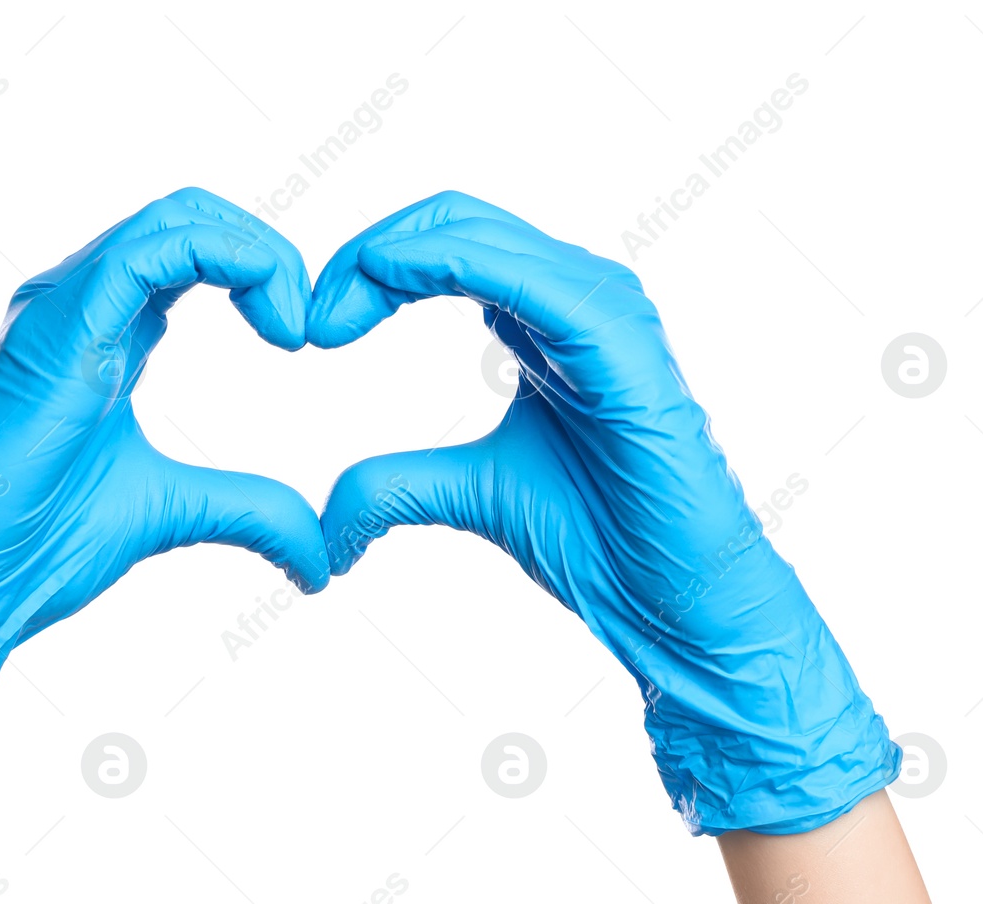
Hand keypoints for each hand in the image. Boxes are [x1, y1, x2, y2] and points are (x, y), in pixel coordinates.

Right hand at [0, 188, 328, 859]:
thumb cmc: (38, 548)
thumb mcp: (176, 512)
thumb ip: (251, 513)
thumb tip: (320, 559)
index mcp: (108, 333)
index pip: (193, 248)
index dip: (262, 270)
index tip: (301, 338)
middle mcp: (80, 303)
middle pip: (190, 215)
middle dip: (268, 253)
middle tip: (305, 327)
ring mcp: (62, 307)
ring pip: (175, 217)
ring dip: (256, 253)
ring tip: (292, 326)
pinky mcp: (57, 328)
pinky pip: (148, 251)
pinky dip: (227, 260)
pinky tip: (269, 326)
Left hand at [308, 191, 897, 834]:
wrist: (673, 602)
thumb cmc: (601, 543)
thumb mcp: (469, 494)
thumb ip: (395, 486)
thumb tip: (323, 522)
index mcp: (543, 317)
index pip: (442, 245)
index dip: (366, 269)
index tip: (310, 329)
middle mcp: (576, 295)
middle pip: (451, 222)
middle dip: (365, 256)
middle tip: (309, 320)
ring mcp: (603, 309)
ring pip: (476, 232)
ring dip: (387, 255)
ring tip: (330, 317)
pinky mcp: (617, 339)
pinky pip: (520, 273)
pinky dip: (439, 263)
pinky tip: (384, 285)